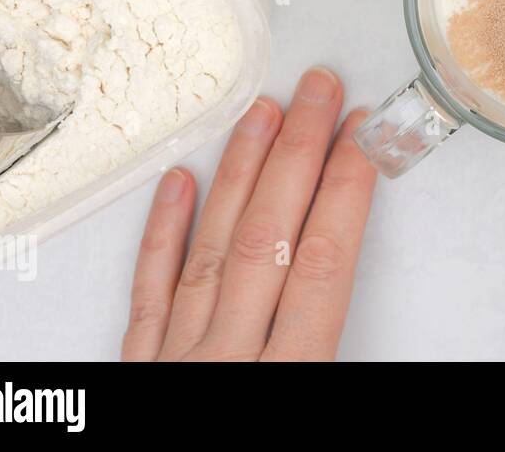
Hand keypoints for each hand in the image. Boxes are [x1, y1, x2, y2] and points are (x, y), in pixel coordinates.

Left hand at [122, 67, 375, 360]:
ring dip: (241, 172)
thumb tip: (364, 289)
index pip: (323, 259)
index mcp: (287, 372)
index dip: (346, 187)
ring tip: (262, 115)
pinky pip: (149, 292)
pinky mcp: (140, 368)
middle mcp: (226, 360)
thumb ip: (332, 348)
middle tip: (317, 92)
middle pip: (269, 235)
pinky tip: (178, 185)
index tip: (363, 137)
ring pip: (212, 248)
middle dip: (299, 152)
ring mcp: (178, 359)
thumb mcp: (325, 413)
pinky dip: (163, 234)